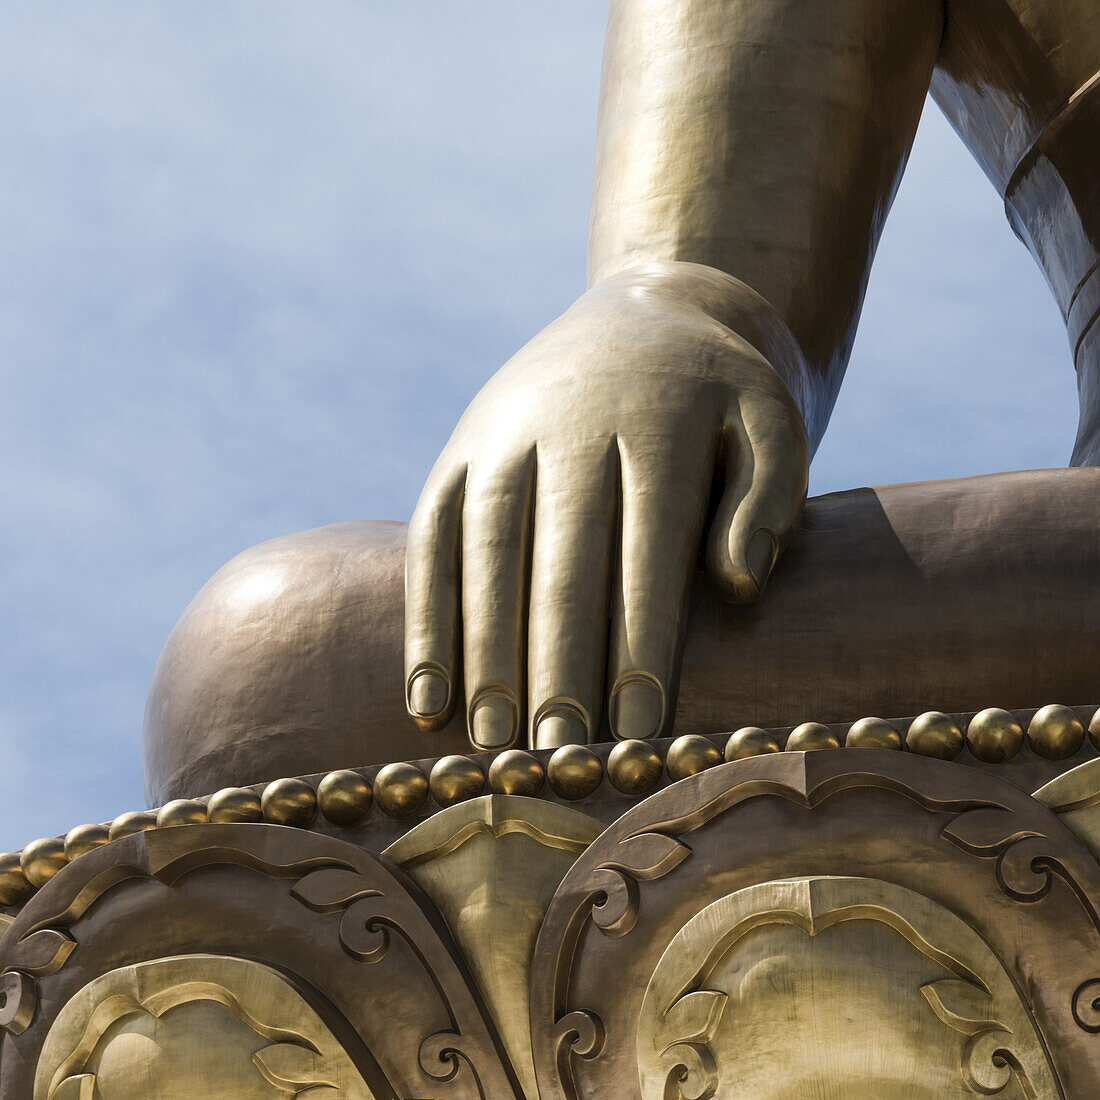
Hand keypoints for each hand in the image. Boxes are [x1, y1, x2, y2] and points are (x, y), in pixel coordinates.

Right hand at [404, 262, 809, 749]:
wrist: (653, 308)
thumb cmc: (722, 395)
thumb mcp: (772, 419)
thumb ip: (771, 493)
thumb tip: (735, 583)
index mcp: (654, 426)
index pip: (645, 553)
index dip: (641, 646)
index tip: (640, 732)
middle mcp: (568, 428)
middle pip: (559, 563)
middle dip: (559, 668)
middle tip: (559, 760)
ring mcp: (503, 437)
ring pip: (485, 556)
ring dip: (485, 656)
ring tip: (494, 745)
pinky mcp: (461, 451)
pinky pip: (431, 541)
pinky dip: (427, 621)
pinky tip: (428, 698)